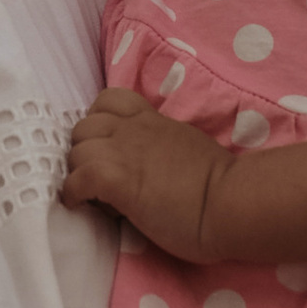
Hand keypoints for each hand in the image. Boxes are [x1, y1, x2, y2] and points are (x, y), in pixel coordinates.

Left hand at [60, 85, 226, 257]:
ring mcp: (124, 152)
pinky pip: (77, 178)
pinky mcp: (118, 180)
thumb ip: (160, 148)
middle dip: (84, 151)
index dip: (98, 123)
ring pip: (76, 150)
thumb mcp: (187, 150)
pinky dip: (73, 193)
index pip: (109, 101)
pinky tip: (83, 206)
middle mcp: (134, 130)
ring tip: (93, 196)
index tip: (104, 147)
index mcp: (153, 121)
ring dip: (78, 172)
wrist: (233, 203)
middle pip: (84, 127)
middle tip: (97, 177)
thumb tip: (143, 167)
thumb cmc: (220, 186)